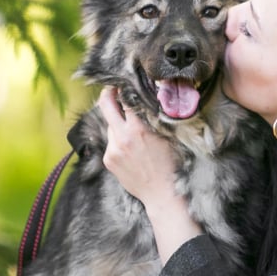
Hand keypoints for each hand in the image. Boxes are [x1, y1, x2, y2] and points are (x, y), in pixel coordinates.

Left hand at [98, 86, 176, 208]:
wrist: (162, 193)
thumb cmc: (171, 164)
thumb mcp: (168, 136)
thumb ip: (155, 117)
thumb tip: (148, 98)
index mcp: (139, 129)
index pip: (125, 98)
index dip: (125, 87)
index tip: (125, 82)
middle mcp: (122, 137)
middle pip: (105, 105)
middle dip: (107, 94)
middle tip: (112, 89)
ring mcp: (112, 149)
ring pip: (110, 126)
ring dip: (118, 123)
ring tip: (133, 131)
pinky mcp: (108, 160)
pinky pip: (111, 142)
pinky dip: (118, 140)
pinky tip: (132, 149)